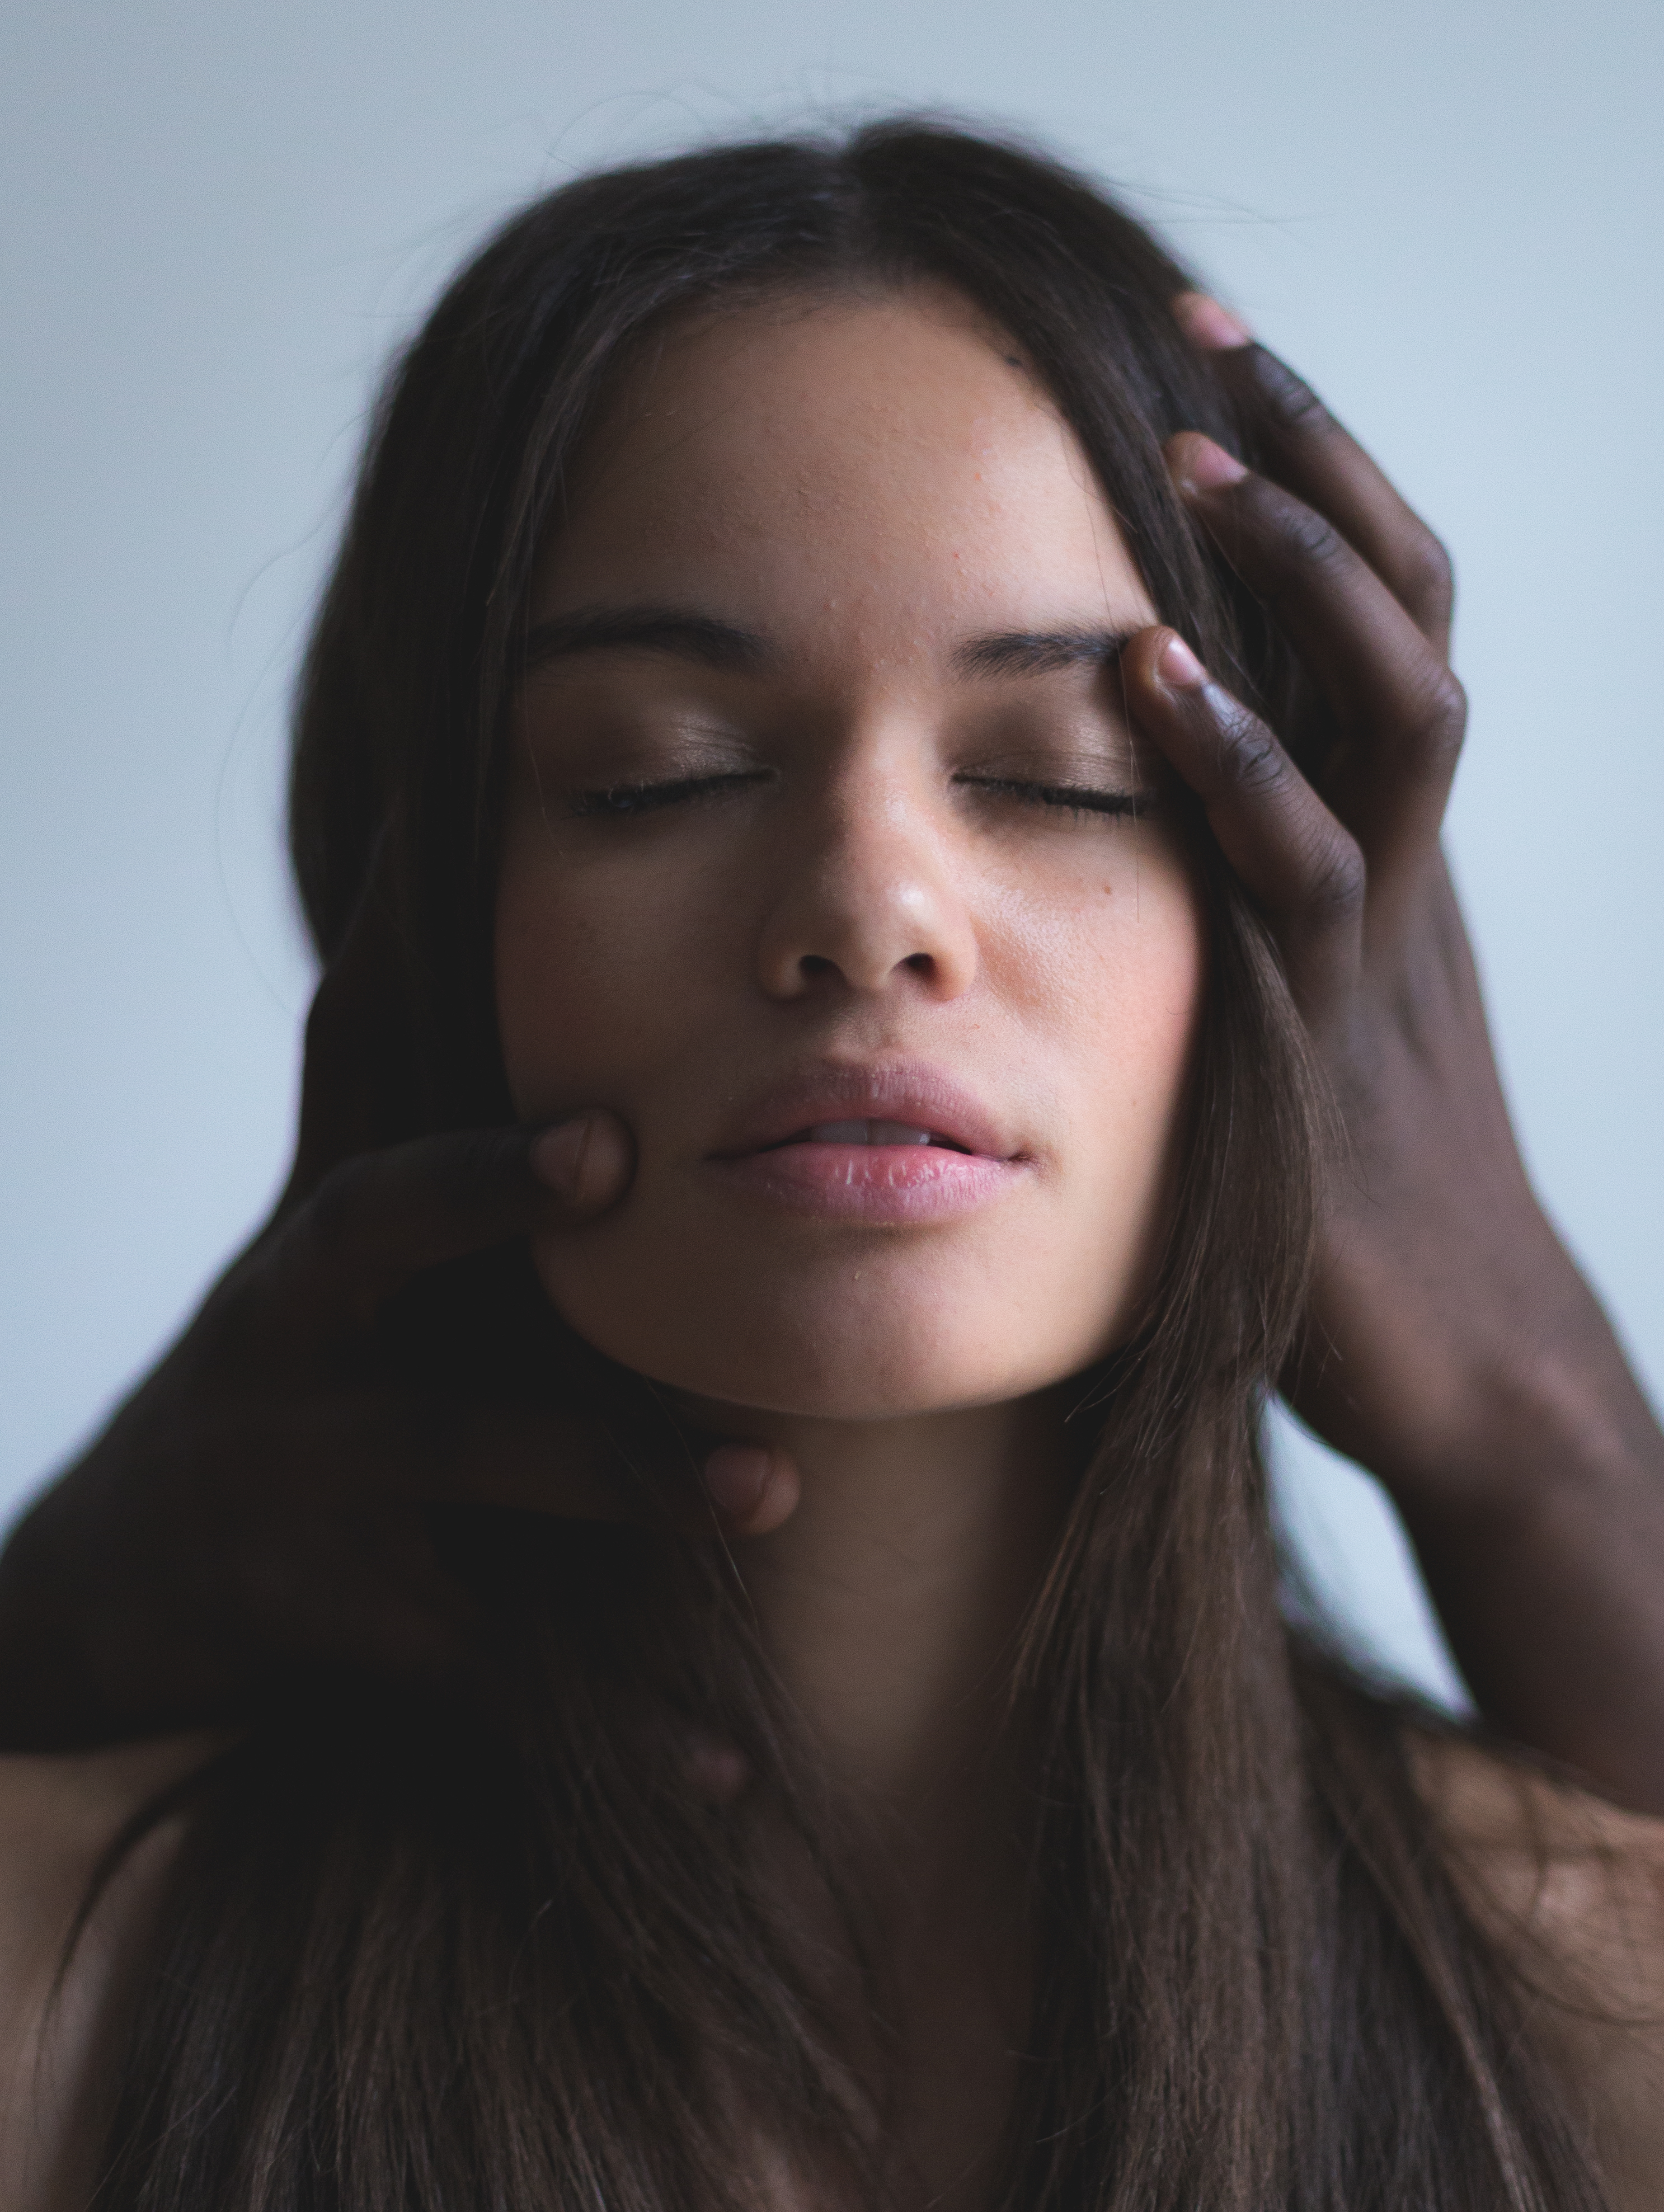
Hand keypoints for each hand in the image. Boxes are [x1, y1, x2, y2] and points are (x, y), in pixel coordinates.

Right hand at [0, 886, 797, 1748]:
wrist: (111, 1590)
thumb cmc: (277, 1374)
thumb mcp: (310, 1233)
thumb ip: (374, 1076)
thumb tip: (415, 844)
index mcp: (317, 1258)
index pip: (377, 1154)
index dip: (470, 1127)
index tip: (584, 1095)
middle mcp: (302, 1356)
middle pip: (388, 1261)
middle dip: (492, 1211)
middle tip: (616, 1165)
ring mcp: (312, 1501)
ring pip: (477, 1476)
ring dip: (625, 1481)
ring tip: (766, 1492)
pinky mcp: (346, 1636)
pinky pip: (502, 1684)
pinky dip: (620, 1733)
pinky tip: (727, 1776)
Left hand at [1119, 302, 1663, 1807]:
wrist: (1461, 1358)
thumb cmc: (1353, 1188)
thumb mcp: (1307, 1008)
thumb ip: (1250, 902)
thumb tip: (1132, 812)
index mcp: (1391, 848)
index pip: (1378, 620)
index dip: (1316, 484)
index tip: (1213, 360)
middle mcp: (1403, 868)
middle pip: (1401, 617)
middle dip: (1319, 473)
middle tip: (1211, 338)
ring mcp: (1379, 945)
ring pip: (1386, 716)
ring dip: (1299, 587)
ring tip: (1198, 467)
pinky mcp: (1324, 1041)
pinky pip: (1298, 878)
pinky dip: (1235, 770)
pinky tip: (1149, 686)